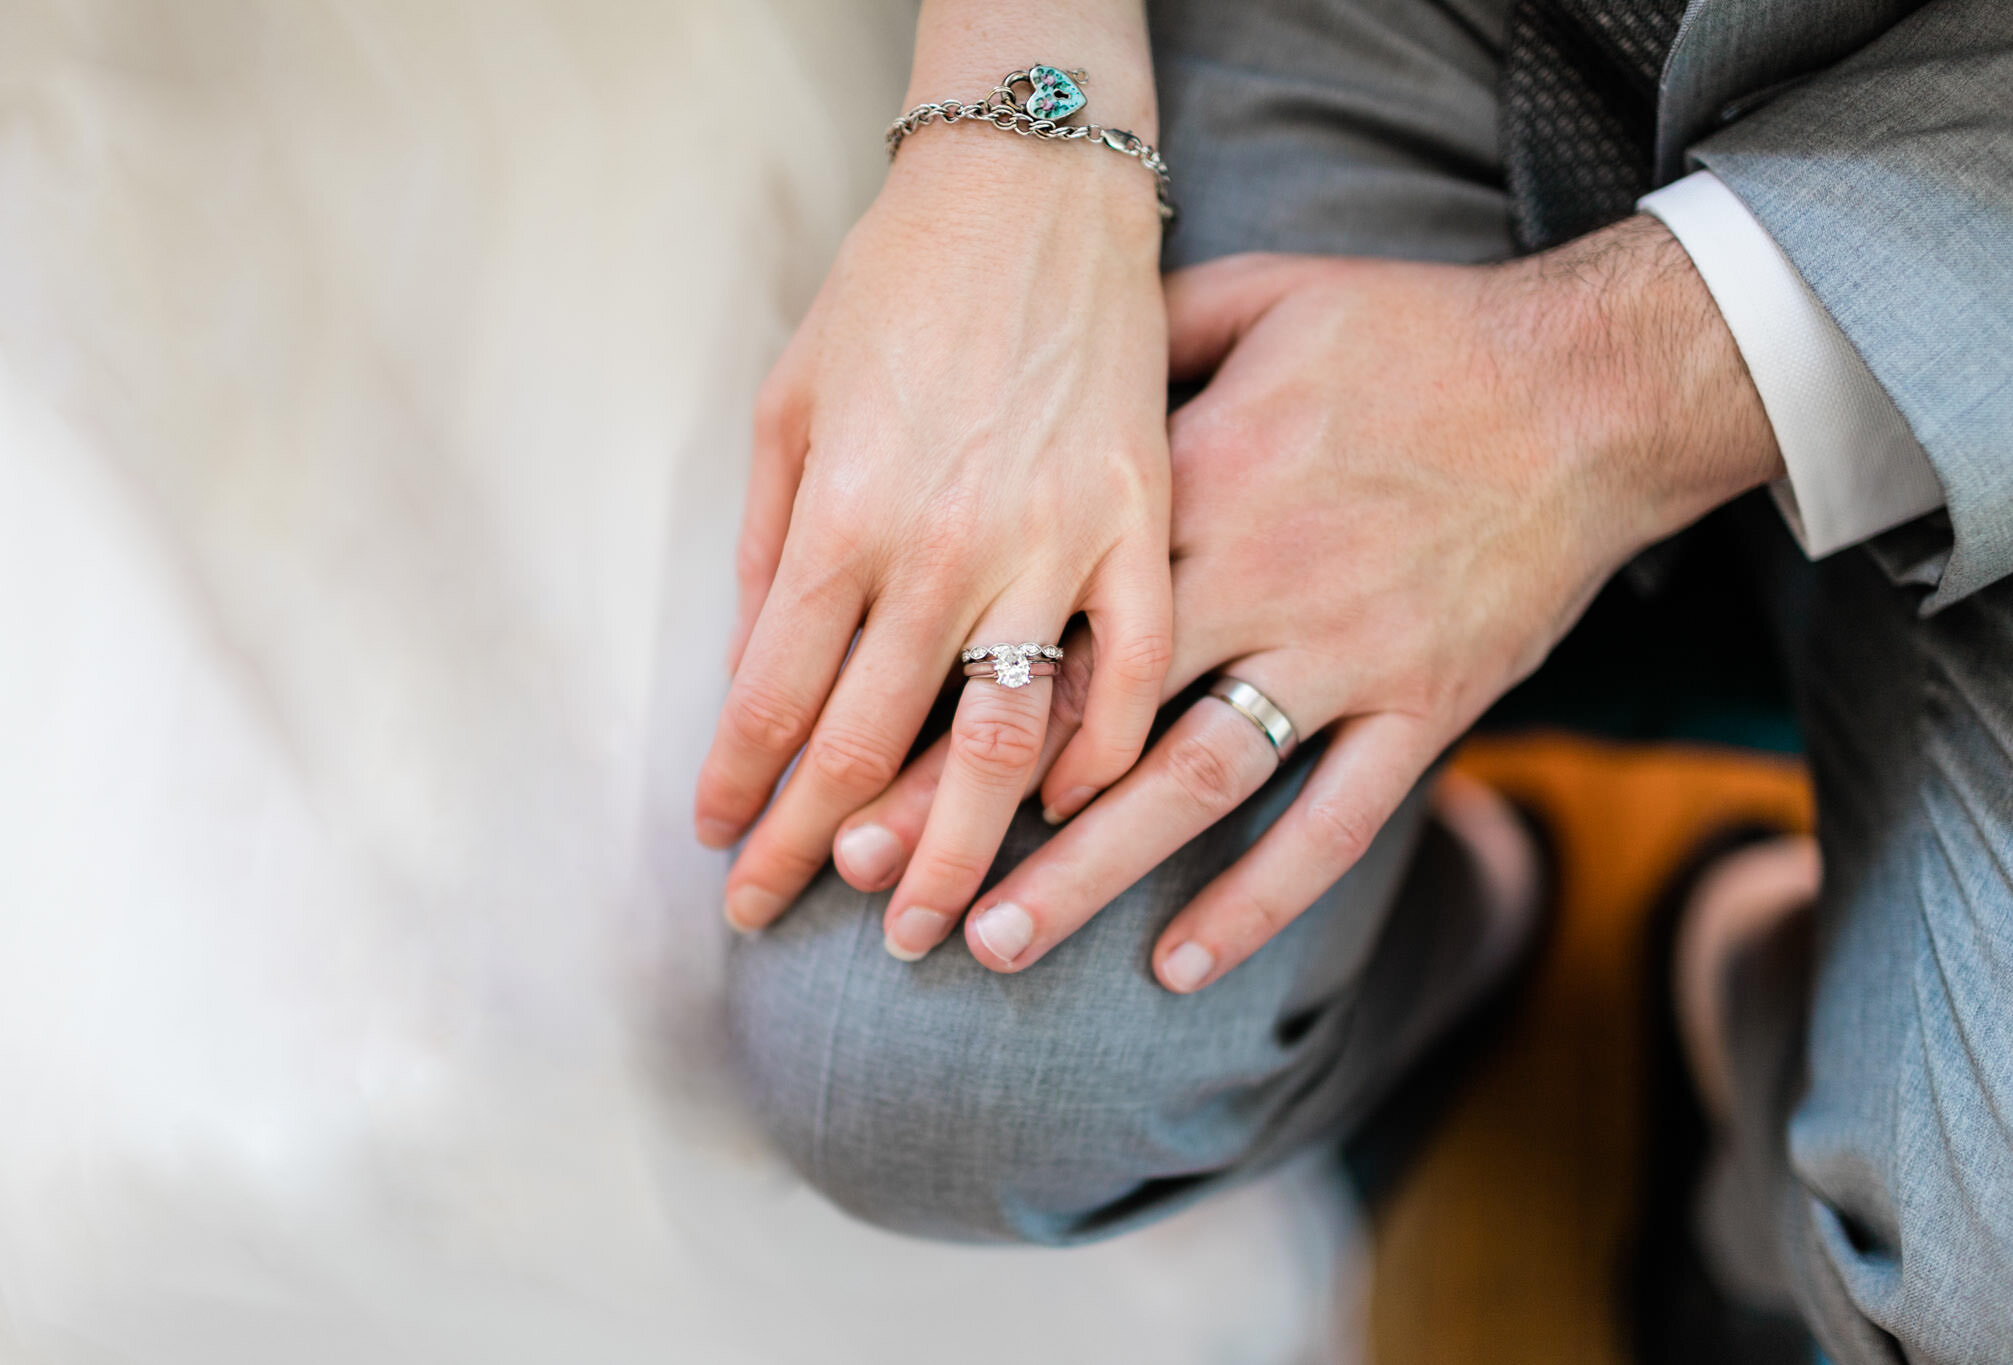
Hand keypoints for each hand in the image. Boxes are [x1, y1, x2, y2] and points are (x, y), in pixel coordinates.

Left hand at [695, 99, 1172, 950]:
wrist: (1032, 185)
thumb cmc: (895, 288)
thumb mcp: (791, 399)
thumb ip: (774, 547)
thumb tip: (753, 675)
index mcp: (845, 515)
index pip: (772, 700)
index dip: (741, 795)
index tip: (722, 854)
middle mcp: (945, 548)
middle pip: (869, 747)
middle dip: (819, 855)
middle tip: (789, 928)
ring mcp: (1057, 542)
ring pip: (1001, 742)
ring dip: (960, 852)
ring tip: (938, 933)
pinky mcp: (1145, 524)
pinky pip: (1134, 671)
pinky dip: (1103, 756)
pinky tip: (1069, 814)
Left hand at [834, 216, 1783, 987]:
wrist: (1594, 381)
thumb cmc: (1418, 332)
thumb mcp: (1265, 293)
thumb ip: (1149, 337)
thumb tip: (1051, 366)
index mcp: (1192, 483)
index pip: (1041, 611)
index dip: (942, 691)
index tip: (853, 763)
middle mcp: (1254, 580)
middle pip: (1088, 718)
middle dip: (973, 808)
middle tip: (882, 888)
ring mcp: (1342, 654)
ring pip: (1193, 786)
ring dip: (1089, 875)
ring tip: (996, 945)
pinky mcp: (1423, 706)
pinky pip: (1333, 824)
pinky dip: (1258, 900)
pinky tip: (1178, 966)